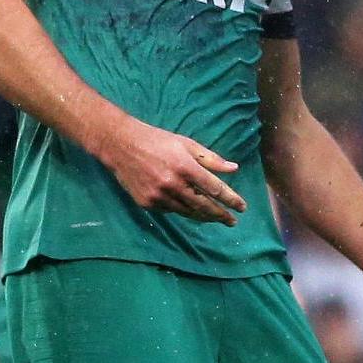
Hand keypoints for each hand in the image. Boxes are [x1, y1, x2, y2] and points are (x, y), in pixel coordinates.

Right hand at [99, 117, 245, 223]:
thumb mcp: (186, 144)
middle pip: (204, 206)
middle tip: (233, 221)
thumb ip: (211, 159)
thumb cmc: (158, 141)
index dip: (231, 200)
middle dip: (221, 215)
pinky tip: (191, 209)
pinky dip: (183, 210)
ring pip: (188, 212)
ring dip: (204, 217)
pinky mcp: (147, 203)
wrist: (120, 145)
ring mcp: (159, 196)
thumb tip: (234, 169)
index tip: (242, 207)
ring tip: (216, 218)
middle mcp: (173, 184)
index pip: (215, 189)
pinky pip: (171, 210)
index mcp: (185, 167)